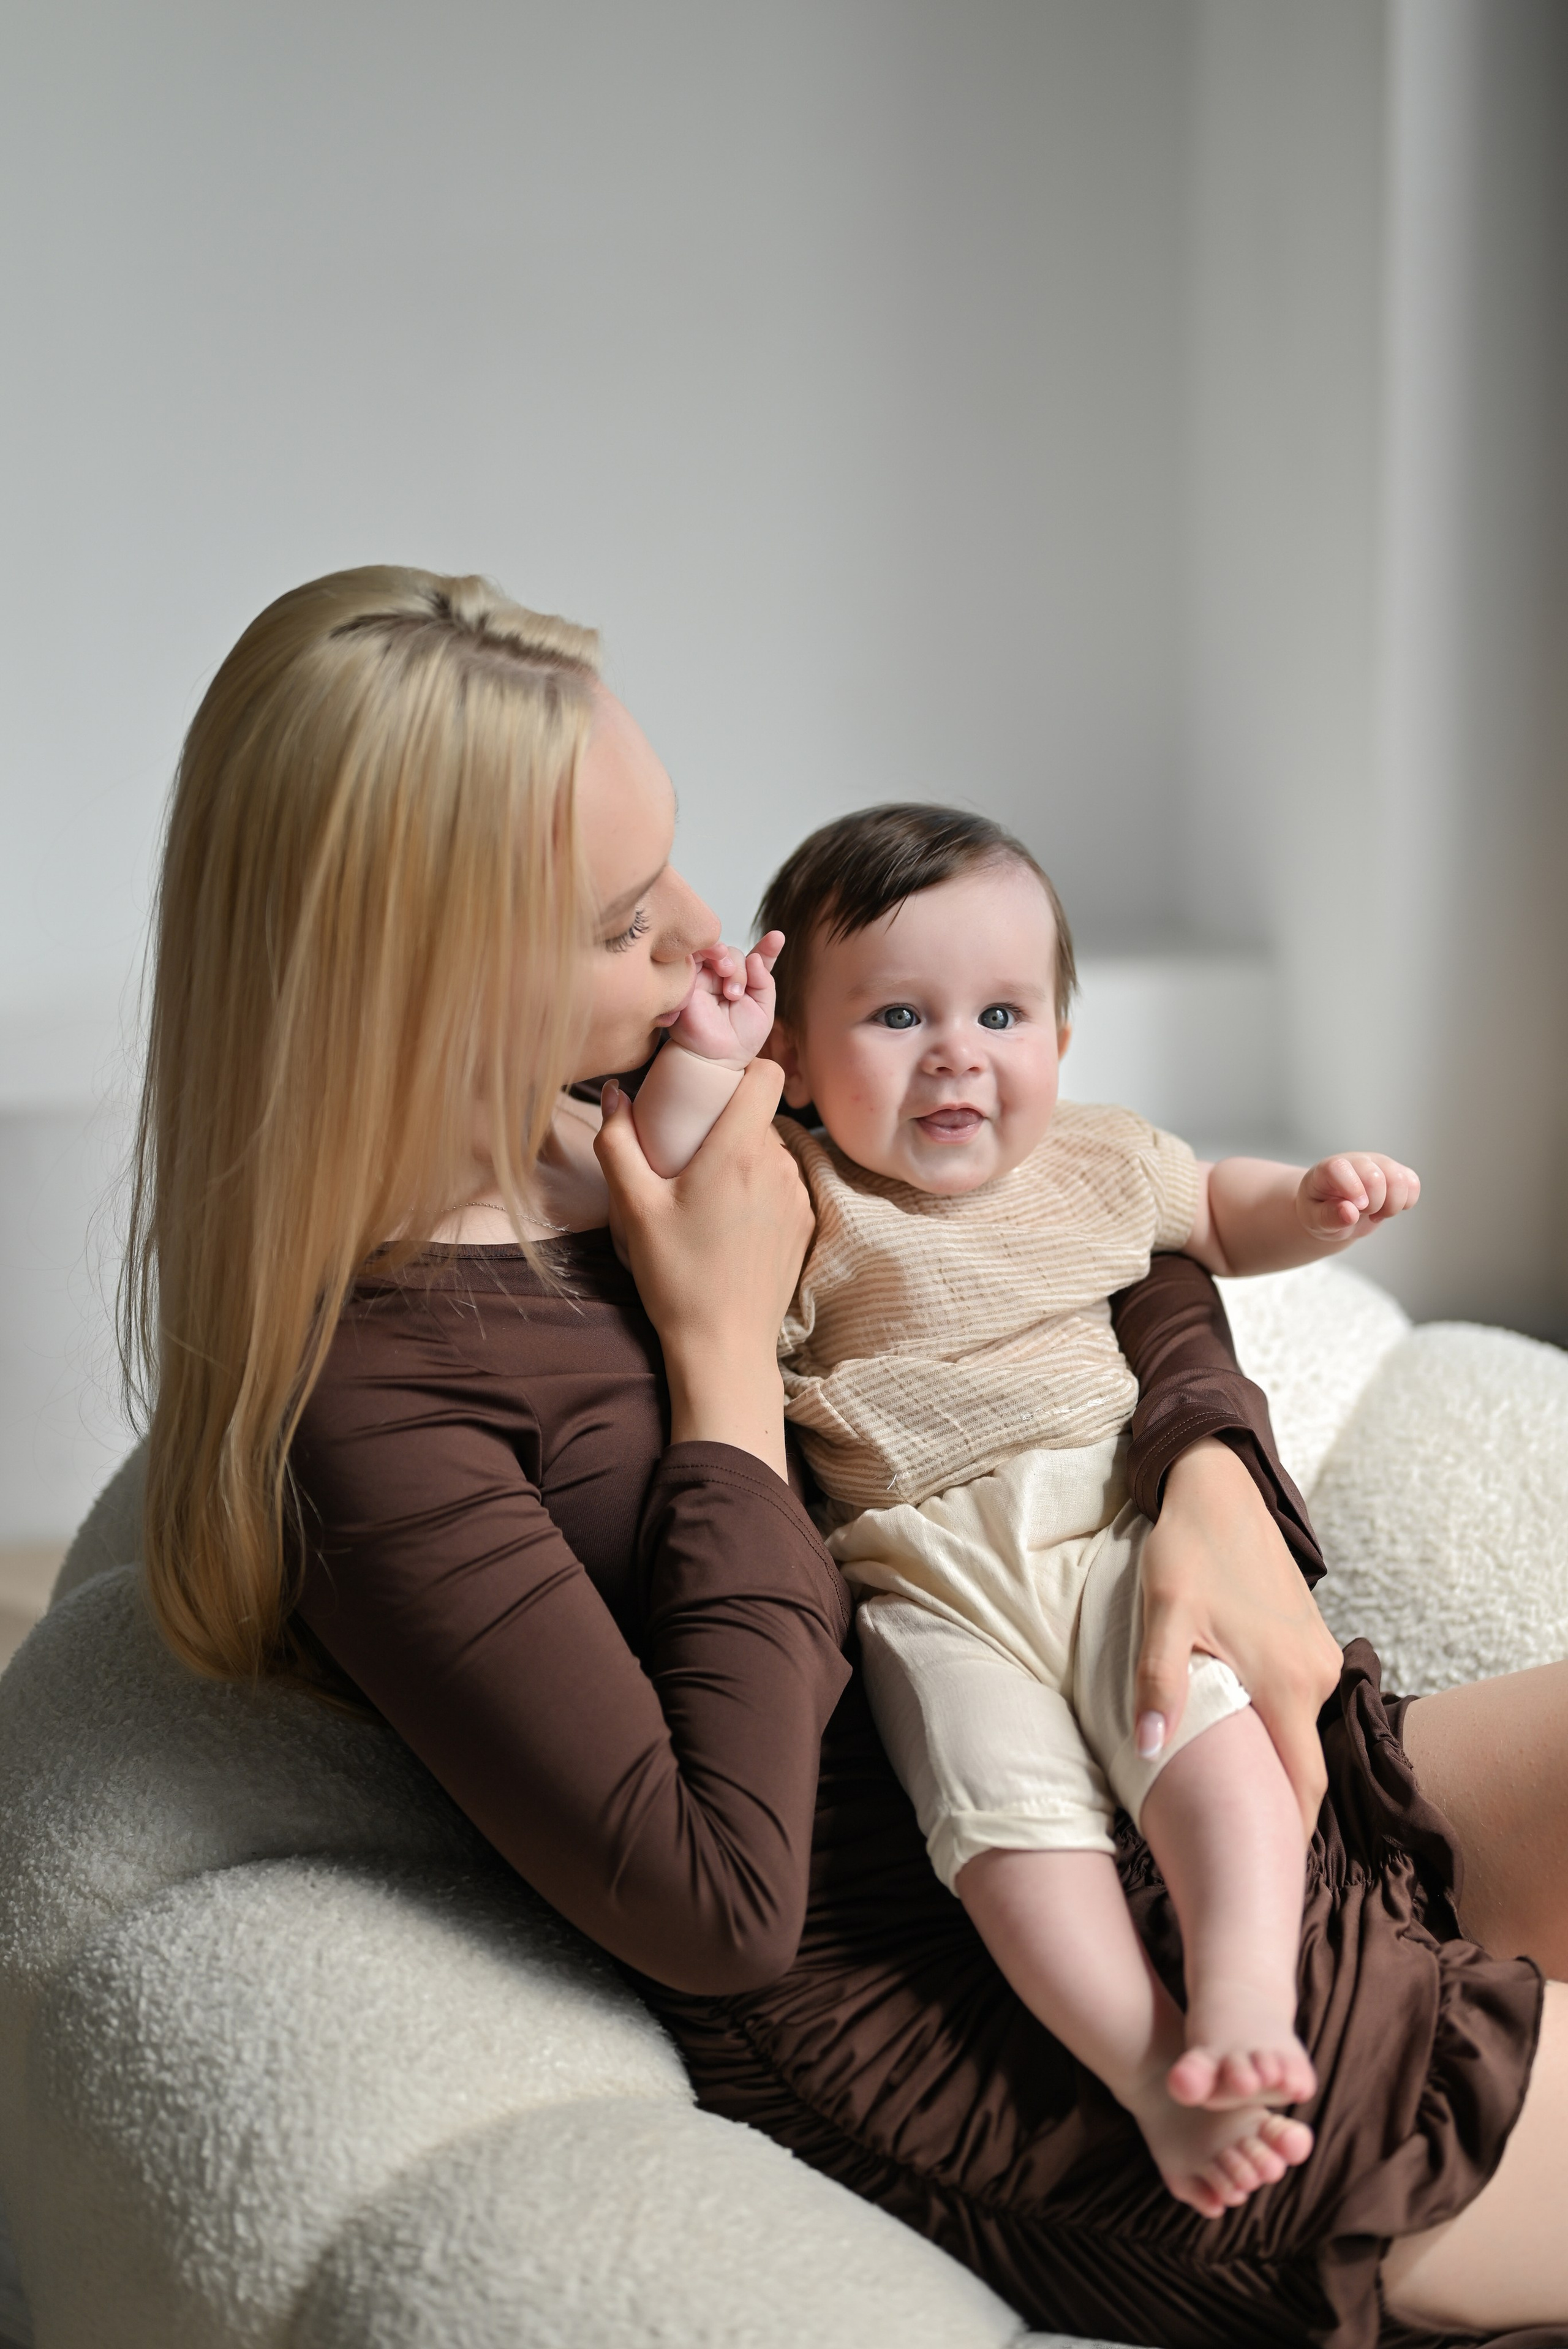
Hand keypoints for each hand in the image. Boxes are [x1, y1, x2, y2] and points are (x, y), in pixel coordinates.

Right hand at [595, 1054, 811, 1479]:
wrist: (725, 1345)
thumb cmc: (676, 1277)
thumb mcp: (634, 1209)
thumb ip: (619, 1144)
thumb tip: (615, 1096)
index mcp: (738, 1151)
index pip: (766, 1072)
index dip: (743, 1064)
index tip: (712, 1078)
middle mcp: (778, 1165)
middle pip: (761, 1113)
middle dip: (728, 1117)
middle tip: (689, 1142)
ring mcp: (797, 1195)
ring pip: (772, 1149)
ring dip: (742, 1154)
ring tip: (705, 1186)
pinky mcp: (805, 1223)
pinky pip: (782, 1182)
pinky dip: (758, 1186)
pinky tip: (728, 1217)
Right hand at [666, 931, 783, 1066]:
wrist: (715, 1058)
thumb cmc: (739, 1040)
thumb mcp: (763, 1010)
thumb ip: (764, 982)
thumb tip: (755, 958)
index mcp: (743, 983)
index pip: (755, 959)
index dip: (767, 948)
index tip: (777, 938)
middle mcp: (722, 977)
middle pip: (733, 953)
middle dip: (741, 969)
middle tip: (736, 994)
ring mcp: (703, 976)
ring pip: (716, 950)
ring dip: (728, 960)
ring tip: (730, 987)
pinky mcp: (686, 978)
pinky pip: (694, 953)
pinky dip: (708, 951)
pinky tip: (719, 968)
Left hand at [1136, 1439, 1342, 1838]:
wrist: (1221, 1488)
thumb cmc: (1189, 1550)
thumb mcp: (1163, 1612)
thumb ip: (1159, 1682)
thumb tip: (1147, 1751)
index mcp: (1286, 1682)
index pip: (1302, 1784)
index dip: (1289, 1834)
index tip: (1268, 1877)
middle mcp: (1316, 1677)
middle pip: (1304, 1764)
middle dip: (1279, 1809)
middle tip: (1240, 1850)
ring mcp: (1319, 1658)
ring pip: (1299, 1730)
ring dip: (1271, 1759)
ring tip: (1229, 1796)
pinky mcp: (1311, 1642)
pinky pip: (1297, 1700)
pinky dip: (1273, 1723)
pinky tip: (1237, 1729)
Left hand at [1297, 1152, 1419, 1242]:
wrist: (1336, 1209)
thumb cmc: (1321, 1211)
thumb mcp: (1316, 1220)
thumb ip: (1329, 1217)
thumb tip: (1350, 1213)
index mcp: (1327, 1169)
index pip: (1340, 1168)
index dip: (1352, 1189)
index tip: (1357, 1208)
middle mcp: (1355, 1160)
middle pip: (1375, 1176)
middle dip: (1373, 1205)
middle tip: (1364, 1214)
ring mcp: (1378, 1163)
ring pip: (1399, 1179)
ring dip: (1392, 1205)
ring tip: (1376, 1213)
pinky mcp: (1396, 1171)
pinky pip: (1413, 1183)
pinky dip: (1407, 1201)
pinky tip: (1389, 1207)